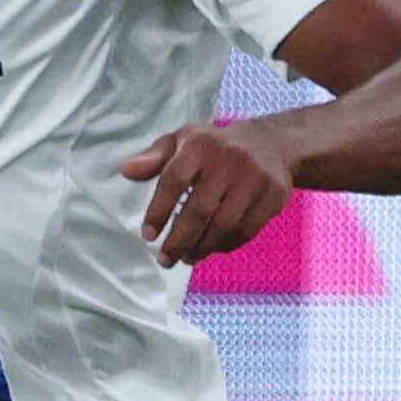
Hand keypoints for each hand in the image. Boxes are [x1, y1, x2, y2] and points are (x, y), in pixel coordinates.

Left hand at [119, 120, 296, 265]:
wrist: (272, 144)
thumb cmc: (215, 148)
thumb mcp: (184, 142)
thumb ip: (154, 157)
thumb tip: (126, 171)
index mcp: (200, 144)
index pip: (173, 180)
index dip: (158, 211)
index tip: (147, 236)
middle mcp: (229, 159)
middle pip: (199, 210)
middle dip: (179, 241)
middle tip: (165, 259)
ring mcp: (255, 178)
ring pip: (223, 225)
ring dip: (202, 248)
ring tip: (187, 257)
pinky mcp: (273, 195)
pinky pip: (246, 230)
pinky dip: (225, 245)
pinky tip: (211, 249)